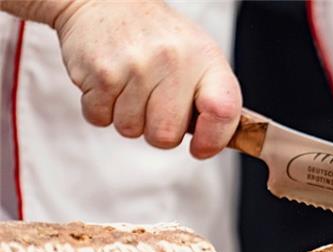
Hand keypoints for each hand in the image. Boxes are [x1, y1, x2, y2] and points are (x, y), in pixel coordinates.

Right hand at [52, 0, 240, 157]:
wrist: (104, 1)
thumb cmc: (157, 39)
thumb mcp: (197, 56)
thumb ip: (210, 98)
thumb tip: (211, 144)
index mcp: (206, 59)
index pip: (223, 111)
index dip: (213, 139)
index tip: (201, 147)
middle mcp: (174, 60)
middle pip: (166, 135)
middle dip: (158, 132)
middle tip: (153, 106)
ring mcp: (136, 66)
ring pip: (131, 130)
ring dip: (128, 117)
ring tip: (130, 86)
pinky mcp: (101, 72)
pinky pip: (100, 118)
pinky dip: (101, 109)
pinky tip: (110, 83)